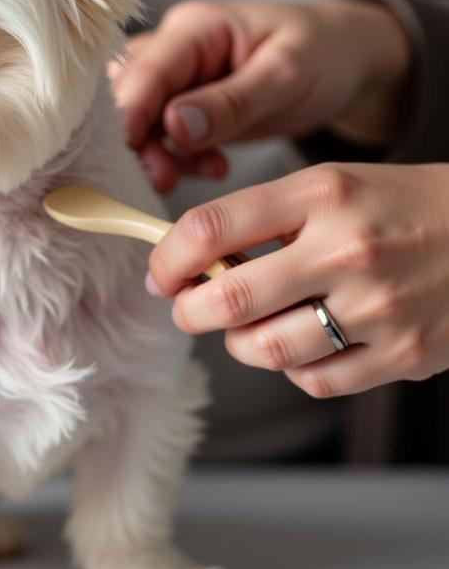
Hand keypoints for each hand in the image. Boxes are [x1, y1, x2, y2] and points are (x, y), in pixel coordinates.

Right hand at [110, 0, 410, 192]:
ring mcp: (179, 78)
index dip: (128, 115)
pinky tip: (214, 167)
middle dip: (140, 142)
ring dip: (160, 154)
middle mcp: (176, 48)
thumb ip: (231, 102)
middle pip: (130, 97)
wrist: (346, 61)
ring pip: (141, 120)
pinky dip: (180, 158)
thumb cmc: (324, 53)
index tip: (131, 158)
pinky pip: (162, 136)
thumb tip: (176, 126)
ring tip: (208, 171)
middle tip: (167, 179)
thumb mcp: (286, 75)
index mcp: (196, 27)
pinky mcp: (186, 104)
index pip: (144, 71)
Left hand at [148, 163, 448, 396]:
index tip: (162, 274)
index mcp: (322, 194)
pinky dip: (294, 368)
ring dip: (239, 344)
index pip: (209, 228)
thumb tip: (185, 264)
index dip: (166, 259)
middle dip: (189, 311)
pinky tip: (305, 343)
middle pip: (228, 300)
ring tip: (248, 327)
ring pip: (265, 350)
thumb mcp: (329, 188)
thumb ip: (260, 220)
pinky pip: (313, 380)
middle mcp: (349, 249)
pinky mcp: (406, 355)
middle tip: (188, 309)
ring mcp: (380, 306)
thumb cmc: (396, 208)